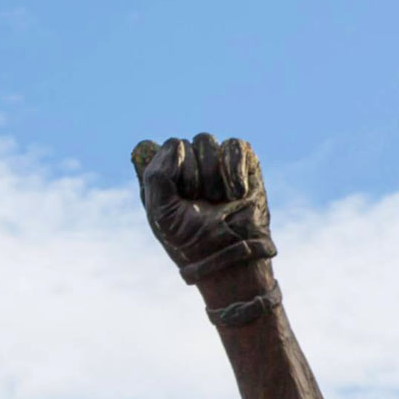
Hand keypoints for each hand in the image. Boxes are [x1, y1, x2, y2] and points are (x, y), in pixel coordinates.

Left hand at [132, 134, 274, 284]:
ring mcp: (215, 162)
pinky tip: (238, 193)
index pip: (158, 148)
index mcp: (163, 175)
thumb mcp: (160, 212)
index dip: (168, 169)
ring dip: (212, 175)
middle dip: (191, 178)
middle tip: (200, 203)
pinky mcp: (243, 164)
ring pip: (206, 141)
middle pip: (184, 144)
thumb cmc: (191, 240)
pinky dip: (234, 169)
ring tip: (219, 201)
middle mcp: (187, 164)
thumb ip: (155, 175)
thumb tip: (176, 144)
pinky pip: (235, 145)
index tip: (177, 196)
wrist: (230, 257)